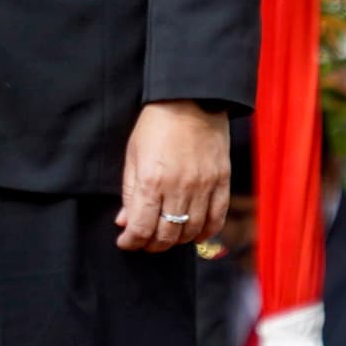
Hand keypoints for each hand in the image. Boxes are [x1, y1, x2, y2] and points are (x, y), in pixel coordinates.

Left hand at [114, 99, 231, 253]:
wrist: (190, 101)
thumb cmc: (156, 125)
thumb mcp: (133, 156)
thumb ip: (129, 192)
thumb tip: (124, 222)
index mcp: (152, 181)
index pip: (141, 228)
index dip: (131, 242)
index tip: (126, 242)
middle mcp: (179, 188)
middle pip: (167, 235)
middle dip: (151, 245)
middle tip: (144, 242)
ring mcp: (204, 186)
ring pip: (191, 232)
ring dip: (176, 241)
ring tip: (166, 236)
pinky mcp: (222, 182)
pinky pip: (216, 218)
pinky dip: (205, 232)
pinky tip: (194, 233)